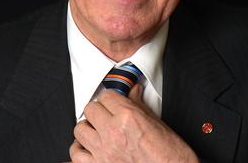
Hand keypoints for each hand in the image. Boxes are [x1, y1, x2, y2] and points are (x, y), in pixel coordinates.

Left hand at [69, 84, 198, 162]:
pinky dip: (80, 151)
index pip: (106, 95)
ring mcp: (104, 152)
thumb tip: (133, 93)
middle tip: (106, 115)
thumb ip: (140, 106)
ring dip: (88, 129)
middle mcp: (113, 133)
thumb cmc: (171, 156)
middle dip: (98, 110)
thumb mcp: (158, 125)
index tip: (113, 101)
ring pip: (80, 130)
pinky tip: (89, 149)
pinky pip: (76, 156)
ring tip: (98, 131)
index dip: (110, 97)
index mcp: (128, 117)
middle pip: (90, 109)